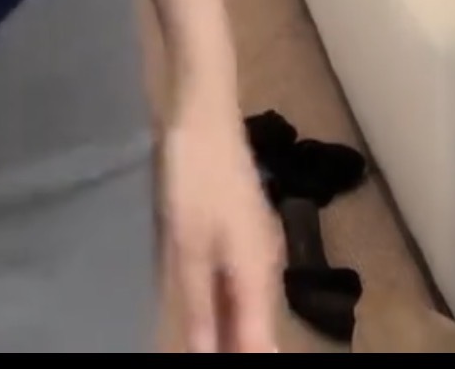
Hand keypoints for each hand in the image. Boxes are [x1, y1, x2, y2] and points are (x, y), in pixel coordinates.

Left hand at [159, 94, 282, 351]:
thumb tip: (205, 353)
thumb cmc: (194, 177)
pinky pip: (239, 277)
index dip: (243, 357)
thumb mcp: (188, 245)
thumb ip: (197, 304)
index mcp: (258, 273)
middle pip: (257, 324)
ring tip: (202, 341)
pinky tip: (204, 301)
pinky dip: (223, 297)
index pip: (259, 341)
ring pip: (248, 301)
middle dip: (237, 344)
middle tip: (201, 351)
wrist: (205, 110)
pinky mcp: (244, 225)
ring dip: (229, 325)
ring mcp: (257, 242)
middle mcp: (267, 263)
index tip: (214, 361)